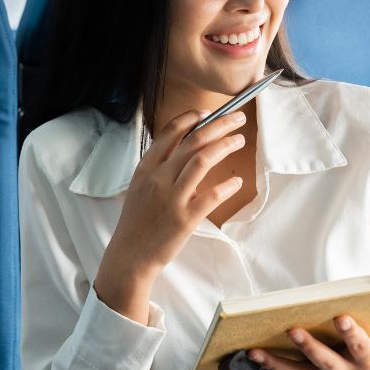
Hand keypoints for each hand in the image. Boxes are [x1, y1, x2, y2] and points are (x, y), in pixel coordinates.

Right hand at [92, 108, 248, 322]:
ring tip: (239, 140)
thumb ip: (159, 168)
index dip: (191, 118)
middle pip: (193, 141)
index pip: (169, 132)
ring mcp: (172, 198)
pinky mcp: (185, 219)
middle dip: (219, 124)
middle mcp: (158, 178)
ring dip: (226, 145)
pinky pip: (212, 195)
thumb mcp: (139, 188)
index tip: (207, 112)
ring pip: (203, 160)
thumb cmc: (137, 222)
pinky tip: (237, 181)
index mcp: (146, 168)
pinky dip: (228, 185)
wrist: (129, 256)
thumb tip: (185, 149)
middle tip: (237, 119)